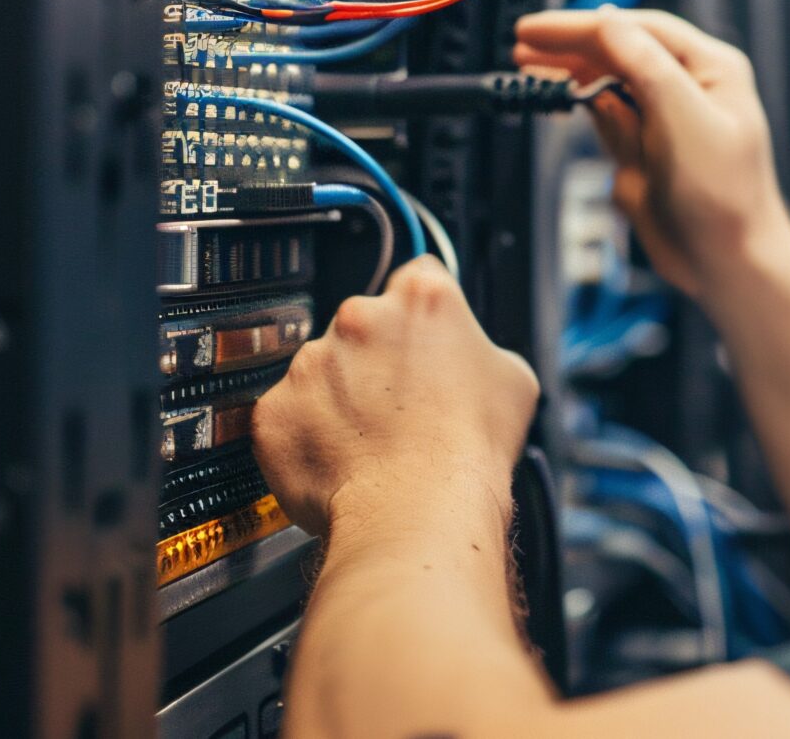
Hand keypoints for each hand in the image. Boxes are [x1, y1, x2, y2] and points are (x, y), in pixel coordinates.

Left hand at [252, 256, 539, 537]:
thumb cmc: (468, 453)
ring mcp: (311, 362)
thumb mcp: (514, 381)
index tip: (423, 336)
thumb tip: (470, 358)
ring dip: (340, 396)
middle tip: (402, 405)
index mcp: (422, 300)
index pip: (418, 277)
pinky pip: (289, 415)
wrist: (419, 512)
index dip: (424, 312)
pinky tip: (342, 459)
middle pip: (365, 323)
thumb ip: (481, 350)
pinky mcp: (275, 409)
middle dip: (378, 356)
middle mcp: (359, 317)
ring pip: (322, 369)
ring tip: (373, 441)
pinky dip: (308, 434)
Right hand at [512, 8, 789, 299]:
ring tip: (532, 68)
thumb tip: (605, 26)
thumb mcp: (683, 116)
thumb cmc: (727, 195)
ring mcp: (666, 119)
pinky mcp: (647, 151)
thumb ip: (644, 66)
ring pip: (608, 83)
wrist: (728, 262)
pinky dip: (583, 108)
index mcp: (709, 67)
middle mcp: (688, 86)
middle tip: (525, 46)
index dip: (582, 26)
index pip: (635, 29)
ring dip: (572, 73)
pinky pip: (608, 119)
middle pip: (619, 50)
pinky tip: (562, 102)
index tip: (538, 29)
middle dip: (571, 46)